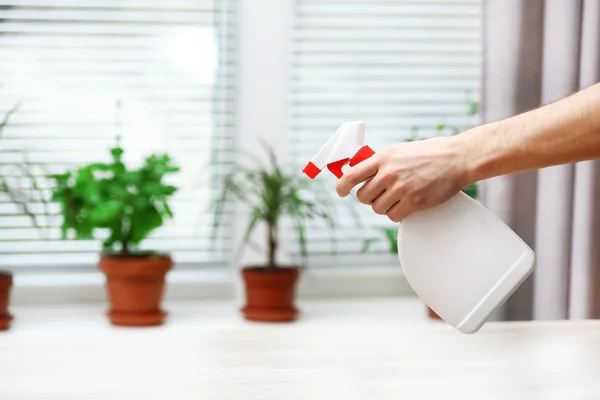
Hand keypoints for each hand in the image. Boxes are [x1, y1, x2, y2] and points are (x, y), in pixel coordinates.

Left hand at [336, 136, 470, 221]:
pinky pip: (393, 216)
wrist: (456, 159)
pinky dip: (396, 214)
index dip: (342, 187)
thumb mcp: (399, 151)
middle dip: (369, 198)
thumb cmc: (428, 154)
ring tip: (396, 198)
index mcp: (383, 158)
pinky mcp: (414, 202)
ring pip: (377, 208)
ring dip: (383, 207)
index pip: (351, 175)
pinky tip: (404, 206)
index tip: (341, 191)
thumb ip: (380, 162)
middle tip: (379, 194)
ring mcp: (401, 188)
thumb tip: (359, 174)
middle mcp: (389, 173)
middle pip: (363, 196)